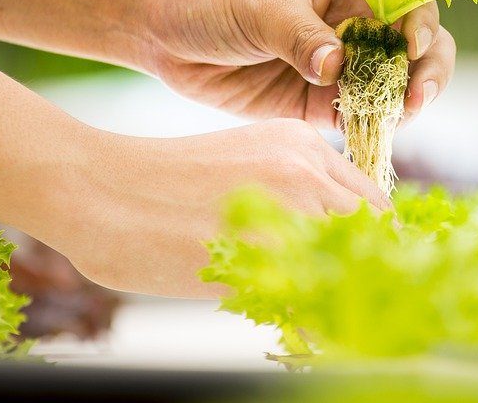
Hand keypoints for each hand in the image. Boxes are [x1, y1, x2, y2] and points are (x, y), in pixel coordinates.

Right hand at [61, 120, 390, 296]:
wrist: (100, 189)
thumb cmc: (164, 184)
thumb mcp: (244, 163)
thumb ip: (293, 191)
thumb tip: (332, 241)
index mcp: (302, 144)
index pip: (373, 202)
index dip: (377, 244)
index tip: (370, 273)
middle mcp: (304, 170)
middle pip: (374, 234)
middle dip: (371, 272)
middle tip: (358, 306)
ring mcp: (285, 211)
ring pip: (351, 267)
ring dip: (345, 297)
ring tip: (330, 321)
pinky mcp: (258, 256)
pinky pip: (311, 303)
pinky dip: (314, 325)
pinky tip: (299, 333)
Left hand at [143, 0, 455, 127]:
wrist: (160, 27)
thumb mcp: (260, 6)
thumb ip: (300, 35)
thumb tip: (337, 67)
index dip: (420, 24)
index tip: (412, 49)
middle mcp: (353, 19)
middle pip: (412, 45)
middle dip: (425, 71)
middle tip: (416, 98)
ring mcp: (338, 62)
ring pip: (390, 85)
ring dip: (400, 103)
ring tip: (394, 119)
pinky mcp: (317, 100)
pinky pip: (357, 115)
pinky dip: (369, 127)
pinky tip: (369, 135)